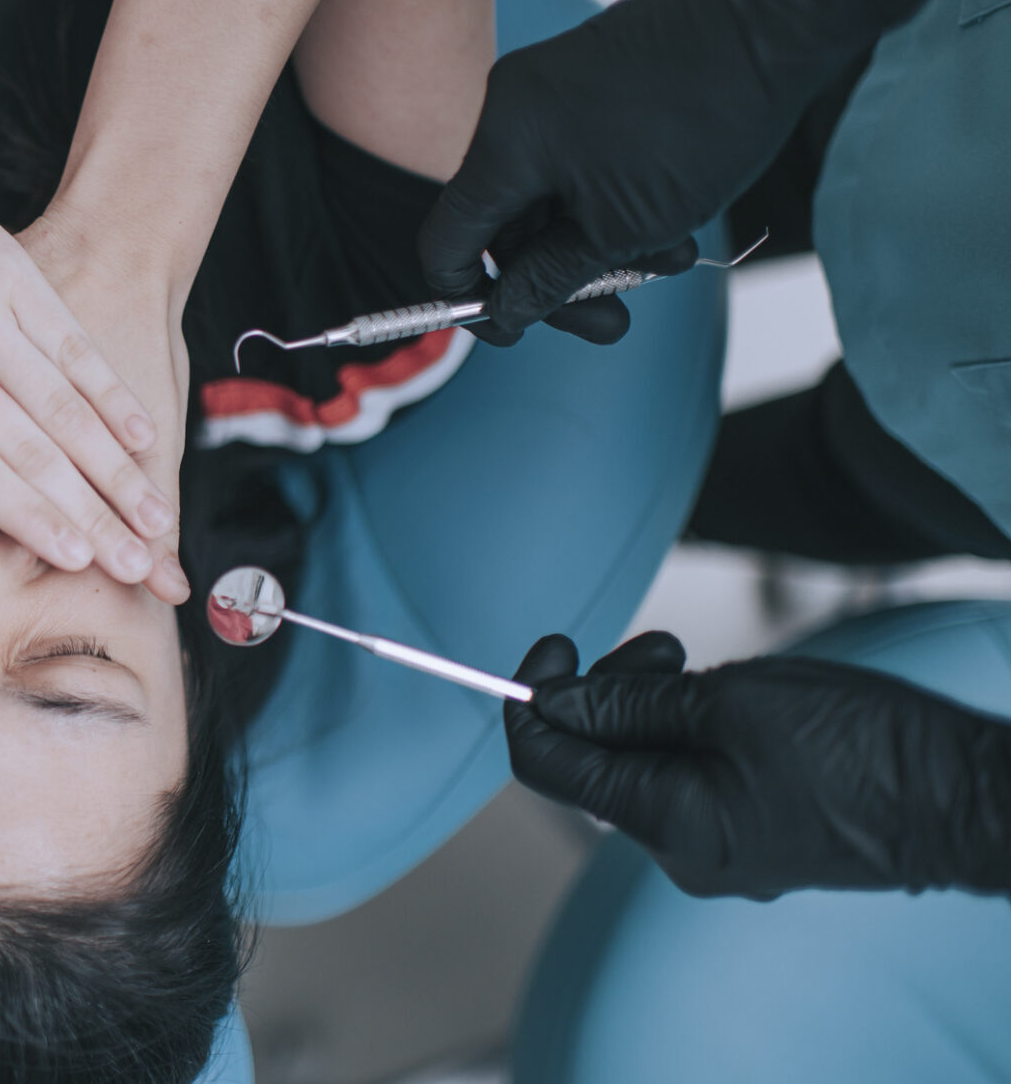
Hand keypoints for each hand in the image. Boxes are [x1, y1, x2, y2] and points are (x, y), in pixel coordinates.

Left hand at [0, 157, 174, 587]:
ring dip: (115, 468)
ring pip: (61, 405)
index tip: (76, 558)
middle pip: (26, 451)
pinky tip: (145, 438)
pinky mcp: (12, 278)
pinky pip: (72, 348)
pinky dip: (111, 397)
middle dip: (89, 515)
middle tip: (136, 562)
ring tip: (156, 516)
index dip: (25, 518)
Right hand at [418, 0, 997, 343]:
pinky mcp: (586, 82)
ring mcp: (549, 91)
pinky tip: (667, 227)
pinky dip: (610, 204)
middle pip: (505, 223)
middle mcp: (513, 109)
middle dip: (558, 279)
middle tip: (608, 321)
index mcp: (504, 145)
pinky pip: (575, 161)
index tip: (509, 327)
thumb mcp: (621, 230)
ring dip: (598, 246)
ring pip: (548, 197)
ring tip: (665, 266)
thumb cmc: (700, 122)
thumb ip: (550, 278)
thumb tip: (508, 309)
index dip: (469, 297)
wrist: (773, 27)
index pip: (448, 240)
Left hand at [504, 631, 1010, 899]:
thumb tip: (551, 701)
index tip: (552, 646)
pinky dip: (691, 733)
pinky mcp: (753, 836)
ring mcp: (721, 849)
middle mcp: (683, 852)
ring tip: (707, 668)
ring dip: (653, 706)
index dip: (533, 698)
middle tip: (664, 647)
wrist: (969, 798)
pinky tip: (738, 703)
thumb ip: (629, 703)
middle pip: (596, 761)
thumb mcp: (731, 700)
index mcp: (667, 824)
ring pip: (645, 765)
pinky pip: (691, 779)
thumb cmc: (866, 748)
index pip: (547, 764)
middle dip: (608, 691)